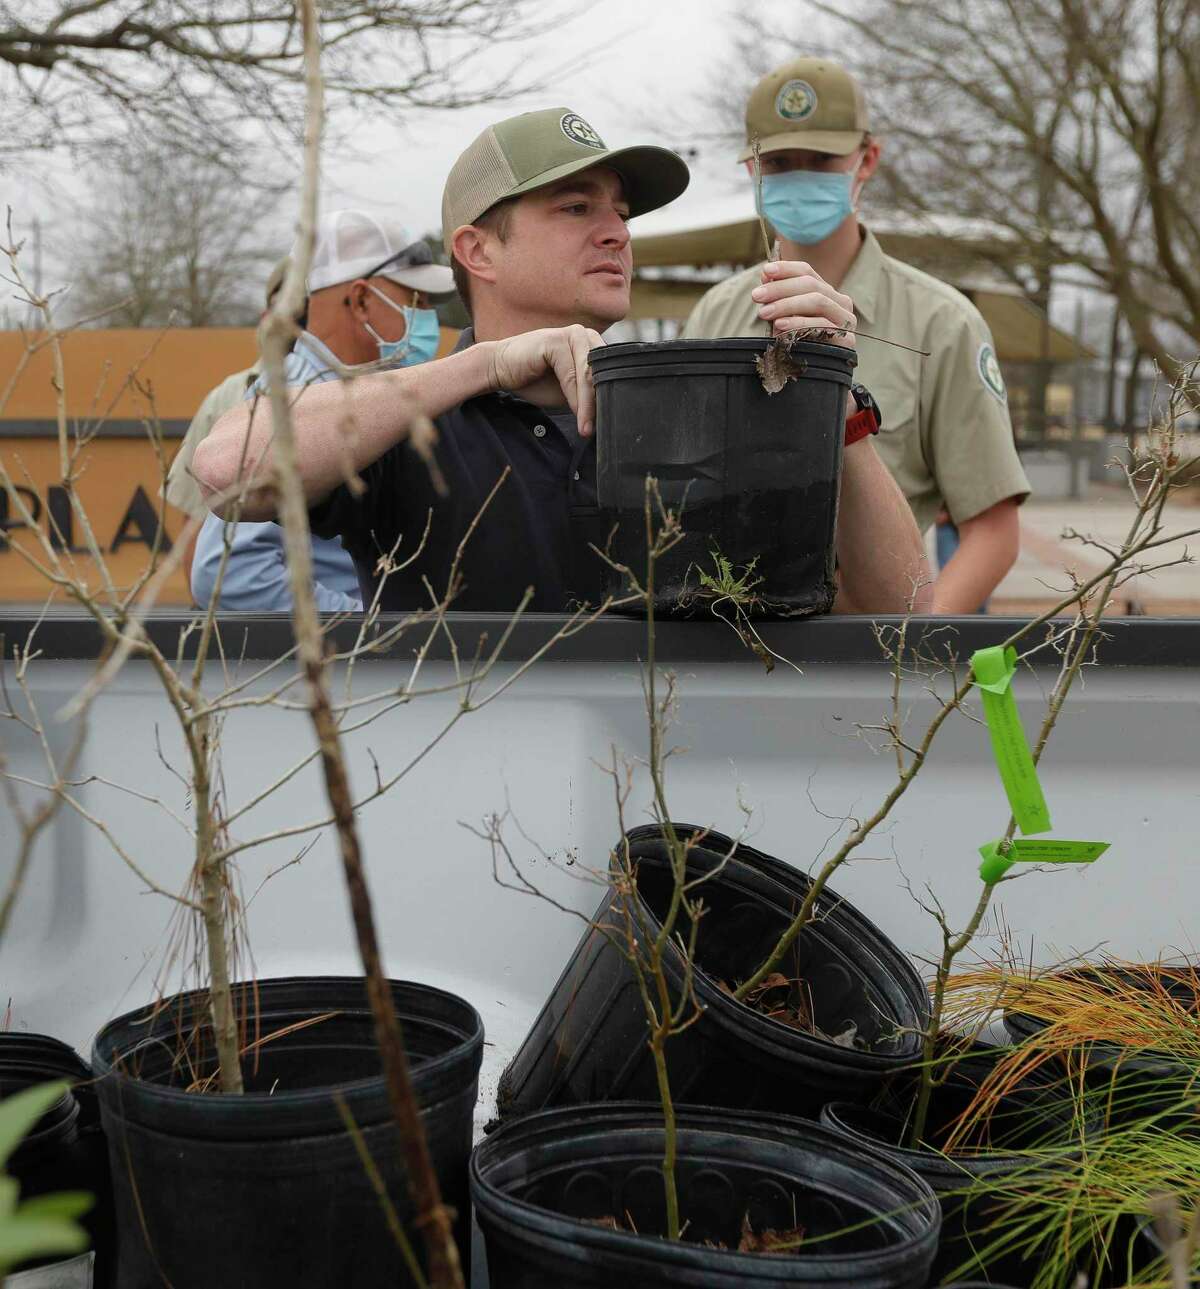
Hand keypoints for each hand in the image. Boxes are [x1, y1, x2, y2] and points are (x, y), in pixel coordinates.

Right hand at [486, 324, 604, 436]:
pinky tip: (576, 415)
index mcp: (592, 345)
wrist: (500, 369)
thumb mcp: (569, 392)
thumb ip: (589, 396)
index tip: (609, 425)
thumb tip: (610, 412)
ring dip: (589, 405)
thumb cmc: (535, 379)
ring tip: (586, 428)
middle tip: (600, 431)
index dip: (610, 399)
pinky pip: (572, 374)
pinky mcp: (555, 341)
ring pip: (588, 376)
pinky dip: (575, 398)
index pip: (611, 372)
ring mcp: (571, 335)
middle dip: (601, 404)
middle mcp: (585, 336)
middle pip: (602, 374)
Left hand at [750, 261, 856, 348]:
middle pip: (810, 284)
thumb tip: (765, 276)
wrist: (819, 379)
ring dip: (787, 304)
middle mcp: (840, 302)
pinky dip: (799, 324)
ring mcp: (846, 320)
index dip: (785, 269)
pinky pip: (821, 325)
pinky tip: (780, 326)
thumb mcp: (787, 318)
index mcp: (827, 293)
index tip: (764, 272)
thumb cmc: (800, 345)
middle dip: (780, 288)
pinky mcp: (846, 339)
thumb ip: (779, 298)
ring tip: (764, 312)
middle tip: (756, 296)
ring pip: (817, 301)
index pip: (807, 272)